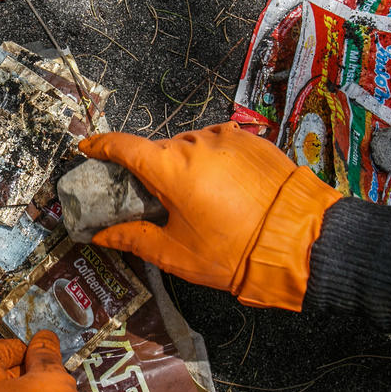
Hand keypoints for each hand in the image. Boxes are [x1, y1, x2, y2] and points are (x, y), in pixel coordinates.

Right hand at [78, 122, 339, 310]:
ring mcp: (227, 138)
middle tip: (151, 198)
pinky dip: (213, 163)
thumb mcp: (176, 254)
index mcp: (170, 167)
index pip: (122, 146)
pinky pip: (219, 146)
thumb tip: (101, 236)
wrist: (302, 244)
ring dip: (185, 167)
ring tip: (196, 201)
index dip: (100, 146)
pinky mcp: (252, 140)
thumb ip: (134, 238)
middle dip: (150, 171)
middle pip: (159, 151)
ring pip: (190, 147)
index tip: (87, 149)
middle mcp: (195, 143)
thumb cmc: (234, 253)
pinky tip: (223, 191)